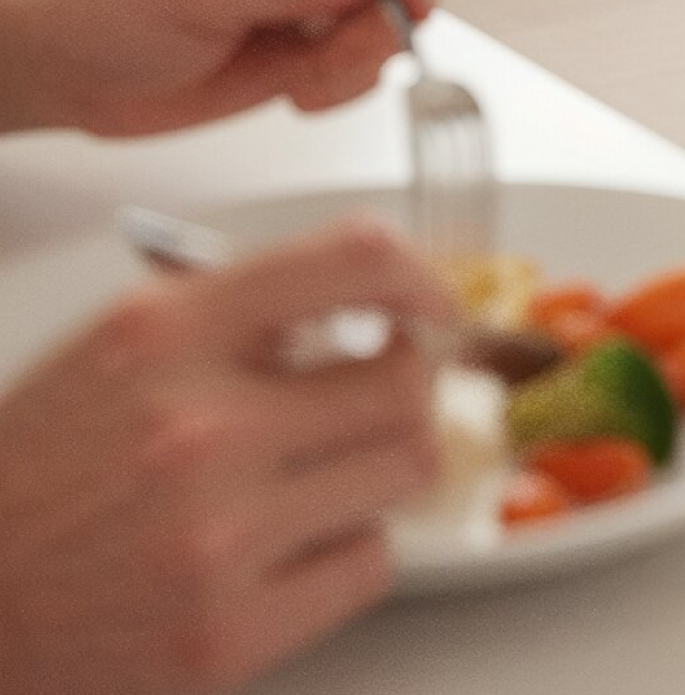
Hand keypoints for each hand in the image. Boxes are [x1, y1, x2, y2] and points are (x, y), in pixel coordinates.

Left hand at [0, 0, 452, 137]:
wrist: (70, 68)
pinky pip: (375, 55)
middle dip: (388, 10)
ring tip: (303, 74)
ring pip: (400, 9)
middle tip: (342, 48)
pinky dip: (348, 82)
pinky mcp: (319, 29)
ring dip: (362, 55)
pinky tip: (296, 86)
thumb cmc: (106, 5)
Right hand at [0, 217, 451, 694]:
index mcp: (167, 336)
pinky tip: (286, 550)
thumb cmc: (40, 475)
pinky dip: (347, 552)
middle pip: (405, 381)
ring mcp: (214, 539)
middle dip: (402, 389)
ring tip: (315, 480)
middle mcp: (198, 429)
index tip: (431, 306)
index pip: (354, 259)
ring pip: (404, 468)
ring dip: (377, 470)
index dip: (419, 277)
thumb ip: (240, 313)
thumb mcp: (120, 351)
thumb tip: (376, 302)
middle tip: (368, 407)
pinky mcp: (225, 638)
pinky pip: (370, 564)